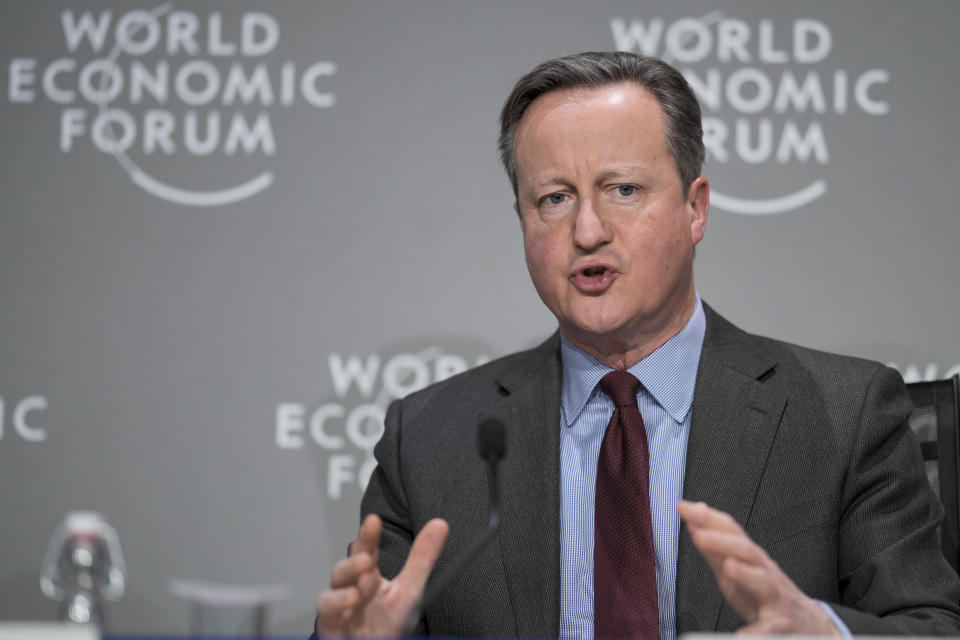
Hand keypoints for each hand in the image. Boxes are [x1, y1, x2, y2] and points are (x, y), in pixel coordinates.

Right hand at [316, 514, 449, 637]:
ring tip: (363, 584)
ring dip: (347, 588)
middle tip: (367, 559)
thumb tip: (440, 524)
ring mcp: (338, 607)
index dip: (367, 536)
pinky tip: (351, 604)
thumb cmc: (386, 623)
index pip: (365, 550)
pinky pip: (328, 614)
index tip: (373, 521)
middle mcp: (349, 588)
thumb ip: (422, 559)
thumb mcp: (410, 590)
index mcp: (367, 575)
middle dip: (354, 563)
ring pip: (331, 592)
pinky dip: (338, 607)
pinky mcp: (331, 625)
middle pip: (344, 569)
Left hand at [677, 500, 839, 635]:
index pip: (730, 530)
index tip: (683, 506)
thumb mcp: (738, 568)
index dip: (707, 517)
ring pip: (763, 583)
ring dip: (746, 574)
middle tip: (699, 534)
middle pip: (747, 551)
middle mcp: (764, 572)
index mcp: (751, 558)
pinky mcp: (781, 625)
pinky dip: (756, 633)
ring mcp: (775, 597)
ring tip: (728, 568)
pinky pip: (769, 629)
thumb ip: (715, 548)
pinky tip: (741, 636)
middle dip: (723, 541)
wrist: (809, 624)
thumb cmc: (765, 593)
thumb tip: (694, 522)